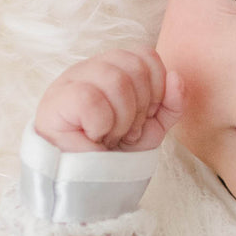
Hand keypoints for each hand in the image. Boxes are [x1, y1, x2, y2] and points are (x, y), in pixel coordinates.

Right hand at [34, 47, 183, 152]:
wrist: (87, 180)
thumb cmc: (115, 150)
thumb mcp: (152, 127)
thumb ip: (171, 104)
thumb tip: (176, 76)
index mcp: (114, 68)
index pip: (146, 55)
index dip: (156, 88)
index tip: (145, 116)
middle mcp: (93, 67)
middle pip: (135, 66)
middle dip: (140, 107)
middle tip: (127, 131)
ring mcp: (72, 80)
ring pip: (116, 80)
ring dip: (122, 119)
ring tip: (110, 136)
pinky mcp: (58, 99)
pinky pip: (92, 99)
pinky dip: (101, 125)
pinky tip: (93, 136)